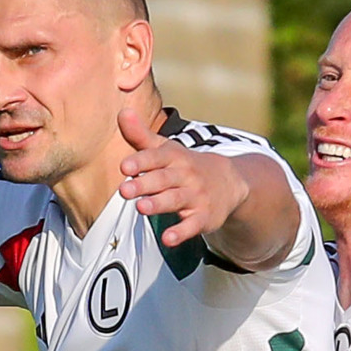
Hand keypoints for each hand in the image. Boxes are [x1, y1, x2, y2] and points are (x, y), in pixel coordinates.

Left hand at [116, 107, 248, 246]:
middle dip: (144, 184)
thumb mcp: (165, 149)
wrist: (229, 182)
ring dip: (159, 204)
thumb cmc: (184, 166)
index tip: (124, 166)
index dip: (141, 161)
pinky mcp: (204, 217)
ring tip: (141, 207)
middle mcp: (185, 175)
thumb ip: (140, 135)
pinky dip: (181, 232)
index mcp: (174, 157)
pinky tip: (168, 239)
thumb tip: (122, 111)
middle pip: (163, 180)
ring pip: (175, 200)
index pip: (156, 157)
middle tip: (124, 190)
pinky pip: (192, 226)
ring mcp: (196, 196)